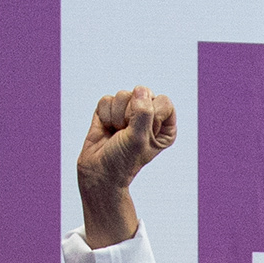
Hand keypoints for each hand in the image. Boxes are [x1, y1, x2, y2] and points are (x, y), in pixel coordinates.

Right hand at [76, 89, 175, 245]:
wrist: (98, 171)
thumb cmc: (123, 160)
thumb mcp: (138, 139)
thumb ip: (143, 113)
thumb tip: (140, 90)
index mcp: (165, 126)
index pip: (164, 102)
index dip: (150, 115)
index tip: (143, 133)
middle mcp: (149, 116)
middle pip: (142, 93)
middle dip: (130, 114)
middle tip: (127, 133)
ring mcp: (129, 111)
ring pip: (123, 95)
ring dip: (116, 117)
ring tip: (116, 133)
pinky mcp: (110, 110)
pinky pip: (106, 100)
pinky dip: (104, 116)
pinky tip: (107, 129)